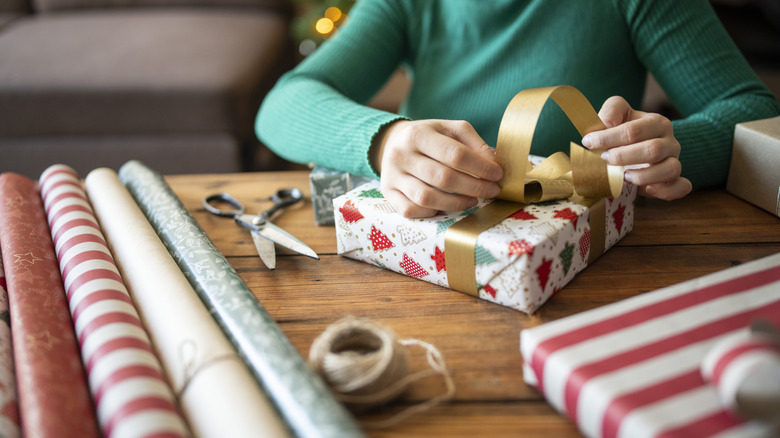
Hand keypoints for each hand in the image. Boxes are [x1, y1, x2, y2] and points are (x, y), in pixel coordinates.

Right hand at [371, 119, 502, 217]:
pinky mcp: (388, 193)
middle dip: (474, 187)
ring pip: (427, 197)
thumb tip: (492, 165)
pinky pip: (411, 210)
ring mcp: (392, 176)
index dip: (481, 167)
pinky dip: (432, 212)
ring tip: (473, 200)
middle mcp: (401, 155)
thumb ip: (474, 143)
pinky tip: (446, 206)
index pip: (455, 154)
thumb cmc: (429, 136)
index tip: (497, 175)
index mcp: (418, 134)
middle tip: (492, 190)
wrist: (392, 142)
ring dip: (456, 203)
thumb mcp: (450, 129)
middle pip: (443, 178)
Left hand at [582, 96, 691, 199]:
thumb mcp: (616, 114)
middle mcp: (670, 141)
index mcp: (657, 122)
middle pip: (653, 150)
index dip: (607, 138)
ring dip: (642, 176)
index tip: (588, 143)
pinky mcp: (675, 180)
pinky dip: (665, 191)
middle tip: (604, 159)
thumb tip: (608, 121)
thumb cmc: (622, 131)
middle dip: (622, 157)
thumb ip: (612, 110)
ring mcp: (674, 161)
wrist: (633, 148)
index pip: (633, 130)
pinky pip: (680, 187)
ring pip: (670, 169)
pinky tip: (647, 190)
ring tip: (623, 176)